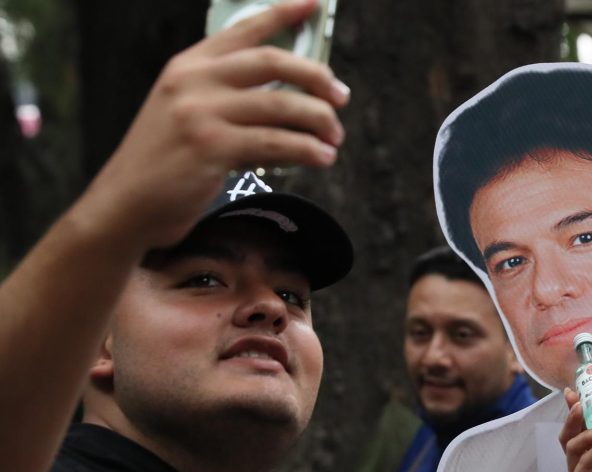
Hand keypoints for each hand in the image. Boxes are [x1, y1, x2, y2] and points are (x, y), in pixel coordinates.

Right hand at [79, 0, 350, 250]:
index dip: (283, 14)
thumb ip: (227, 98)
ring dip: (319, 121)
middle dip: (317, 77)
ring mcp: (200, 113)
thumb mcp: (186, 114)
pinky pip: (275, 143)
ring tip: (335, 138)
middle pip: (272, 63)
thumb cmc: (165, 165)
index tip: (314, 4)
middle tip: (341, 97)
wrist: (125, 205)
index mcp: (188, 66)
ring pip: (281, 105)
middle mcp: (193, 81)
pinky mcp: (210, 148)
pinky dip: (307, 150)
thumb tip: (292, 98)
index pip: (243, 30)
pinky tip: (323, 158)